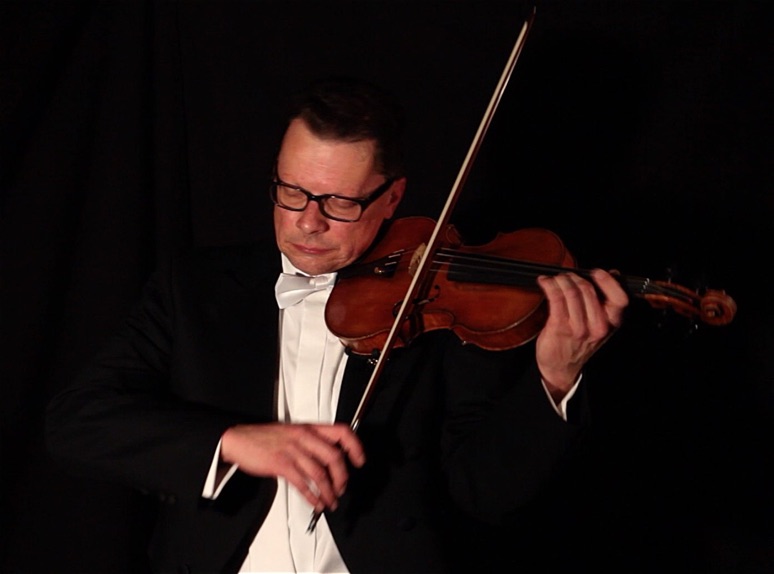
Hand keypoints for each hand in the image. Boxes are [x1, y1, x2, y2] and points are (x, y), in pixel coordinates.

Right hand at [220, 422, 364, 512]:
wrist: (239, 439)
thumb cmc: (266, 437)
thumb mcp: (294, 433)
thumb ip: (313, 442)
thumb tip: (332, 458)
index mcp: (310, 428)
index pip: (341, 432)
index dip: (355, 447)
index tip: (360, 461)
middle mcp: (304, 437)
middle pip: (334, 457)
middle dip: (342, 477)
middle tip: (342, 489)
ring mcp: (293, 450)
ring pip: (320, 473)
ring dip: (328, 492)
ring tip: (330, 501)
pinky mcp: (281, 464)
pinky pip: (302, 483)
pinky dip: (312, 496)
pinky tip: (315, 502)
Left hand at [535, 269, 627, 399]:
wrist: (561, 367)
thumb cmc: (579, 342)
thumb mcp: (599, 324)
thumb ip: (606, 301)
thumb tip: (614, 273)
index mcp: (611, 323)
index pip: (619, 299)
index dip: (608, 282)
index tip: (596, 272)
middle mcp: (597, 327)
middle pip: (589, 290)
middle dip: (575, 277)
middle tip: (566, 276)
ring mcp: (578, 328)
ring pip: (571, 292)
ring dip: (560, 280)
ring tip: (555, 279)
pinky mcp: (559, 328)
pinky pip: (555, 298)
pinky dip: (549, 286)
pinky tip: (544, 282)